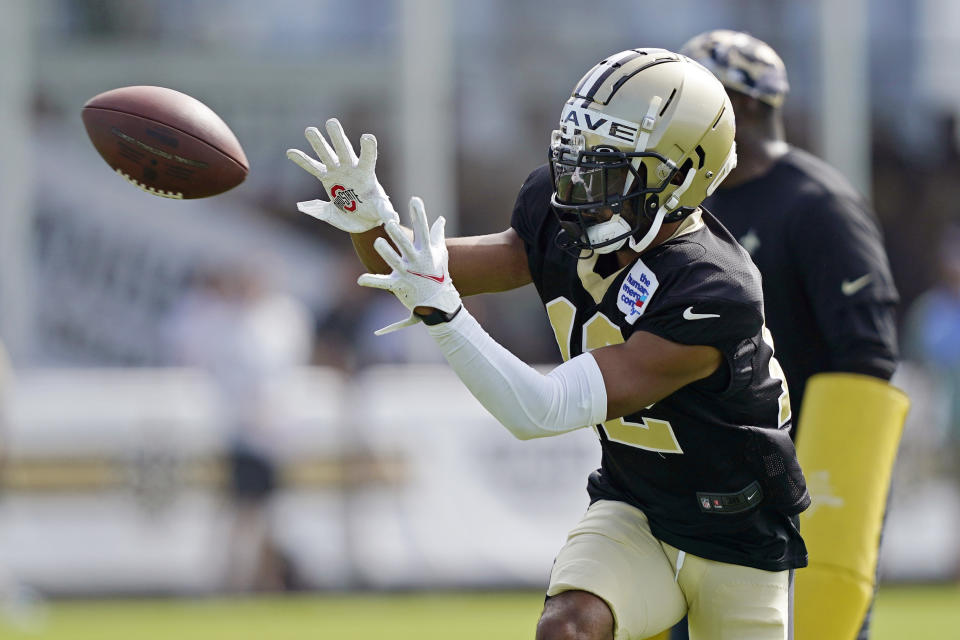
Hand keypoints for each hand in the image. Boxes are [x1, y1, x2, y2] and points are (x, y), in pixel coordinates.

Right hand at [286, 118, 398, 232]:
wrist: (363, 217)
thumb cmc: (375, 210)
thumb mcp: (382, 212)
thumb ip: (386, 213)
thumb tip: (392, 220)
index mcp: (367, 174)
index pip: (368, 158)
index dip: (368, 148)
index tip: (367, 137)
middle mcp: (352, 168)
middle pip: (344, 150)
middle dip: (338, 137)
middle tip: (331, 122)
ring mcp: (338, 172)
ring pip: (327, 155)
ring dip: (319, 143)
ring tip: (310, 130)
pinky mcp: (328, 179)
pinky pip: (314, 168)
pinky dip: (303, 161)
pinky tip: (291, 152)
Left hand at [358, 197, 461, 333]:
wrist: (438, 301)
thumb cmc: (438, 273)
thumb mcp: (440, 253)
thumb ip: (437, 234)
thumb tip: (440, 218)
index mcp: (426, 251)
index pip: (423, 229)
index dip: (419, 214)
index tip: (415, 199)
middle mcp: (417, 261)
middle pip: (406, 246)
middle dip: (399, 236)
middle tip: (390, 223)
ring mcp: (408, 274)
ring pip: (394, 261)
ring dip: (386, 252)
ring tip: (377, 242)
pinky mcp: (399, 286)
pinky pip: (383, 283)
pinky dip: (372, 281)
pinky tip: (360, 280)